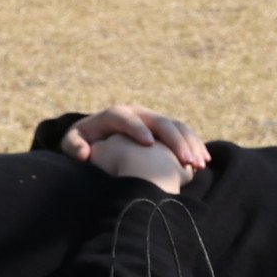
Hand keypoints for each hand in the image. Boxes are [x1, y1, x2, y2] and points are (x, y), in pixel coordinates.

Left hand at [64, 103, 206, 191]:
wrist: (98, 135)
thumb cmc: (84, 142)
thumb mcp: (73, 143)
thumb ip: (74, 146)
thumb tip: (86, 155)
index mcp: (115, 114)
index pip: (128, 118)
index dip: (138, 128)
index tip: (149, 144)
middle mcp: (138, 113)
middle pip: (159, 121)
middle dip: (173, 140)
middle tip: (184, 159)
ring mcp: (153, 119)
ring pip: (176, 126)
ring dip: (189, 143)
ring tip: (199, 163)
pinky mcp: (164, 129)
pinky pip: (184, 133)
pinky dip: (195, 145)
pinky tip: (203, 161)